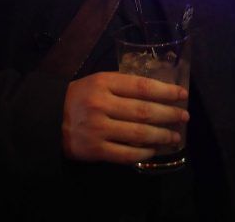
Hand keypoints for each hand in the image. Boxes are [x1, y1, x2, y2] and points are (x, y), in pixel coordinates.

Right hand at [62, 71, 188, 163]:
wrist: (49, 119)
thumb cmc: (81, 96)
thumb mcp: (99, 81)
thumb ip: (123, 85)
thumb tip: (158, 91)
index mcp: (104, 82)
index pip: (142, 86)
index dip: (165, 90)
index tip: (182, 94)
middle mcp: (102, 104)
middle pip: (143, 110)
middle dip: (168, 114)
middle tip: (184, 116)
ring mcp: (98, 128)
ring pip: (138, 133)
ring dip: (160, 135)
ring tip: (174, 136)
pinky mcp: (95, 150)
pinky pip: (125, 153)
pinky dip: (142, 152)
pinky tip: (153, 150)